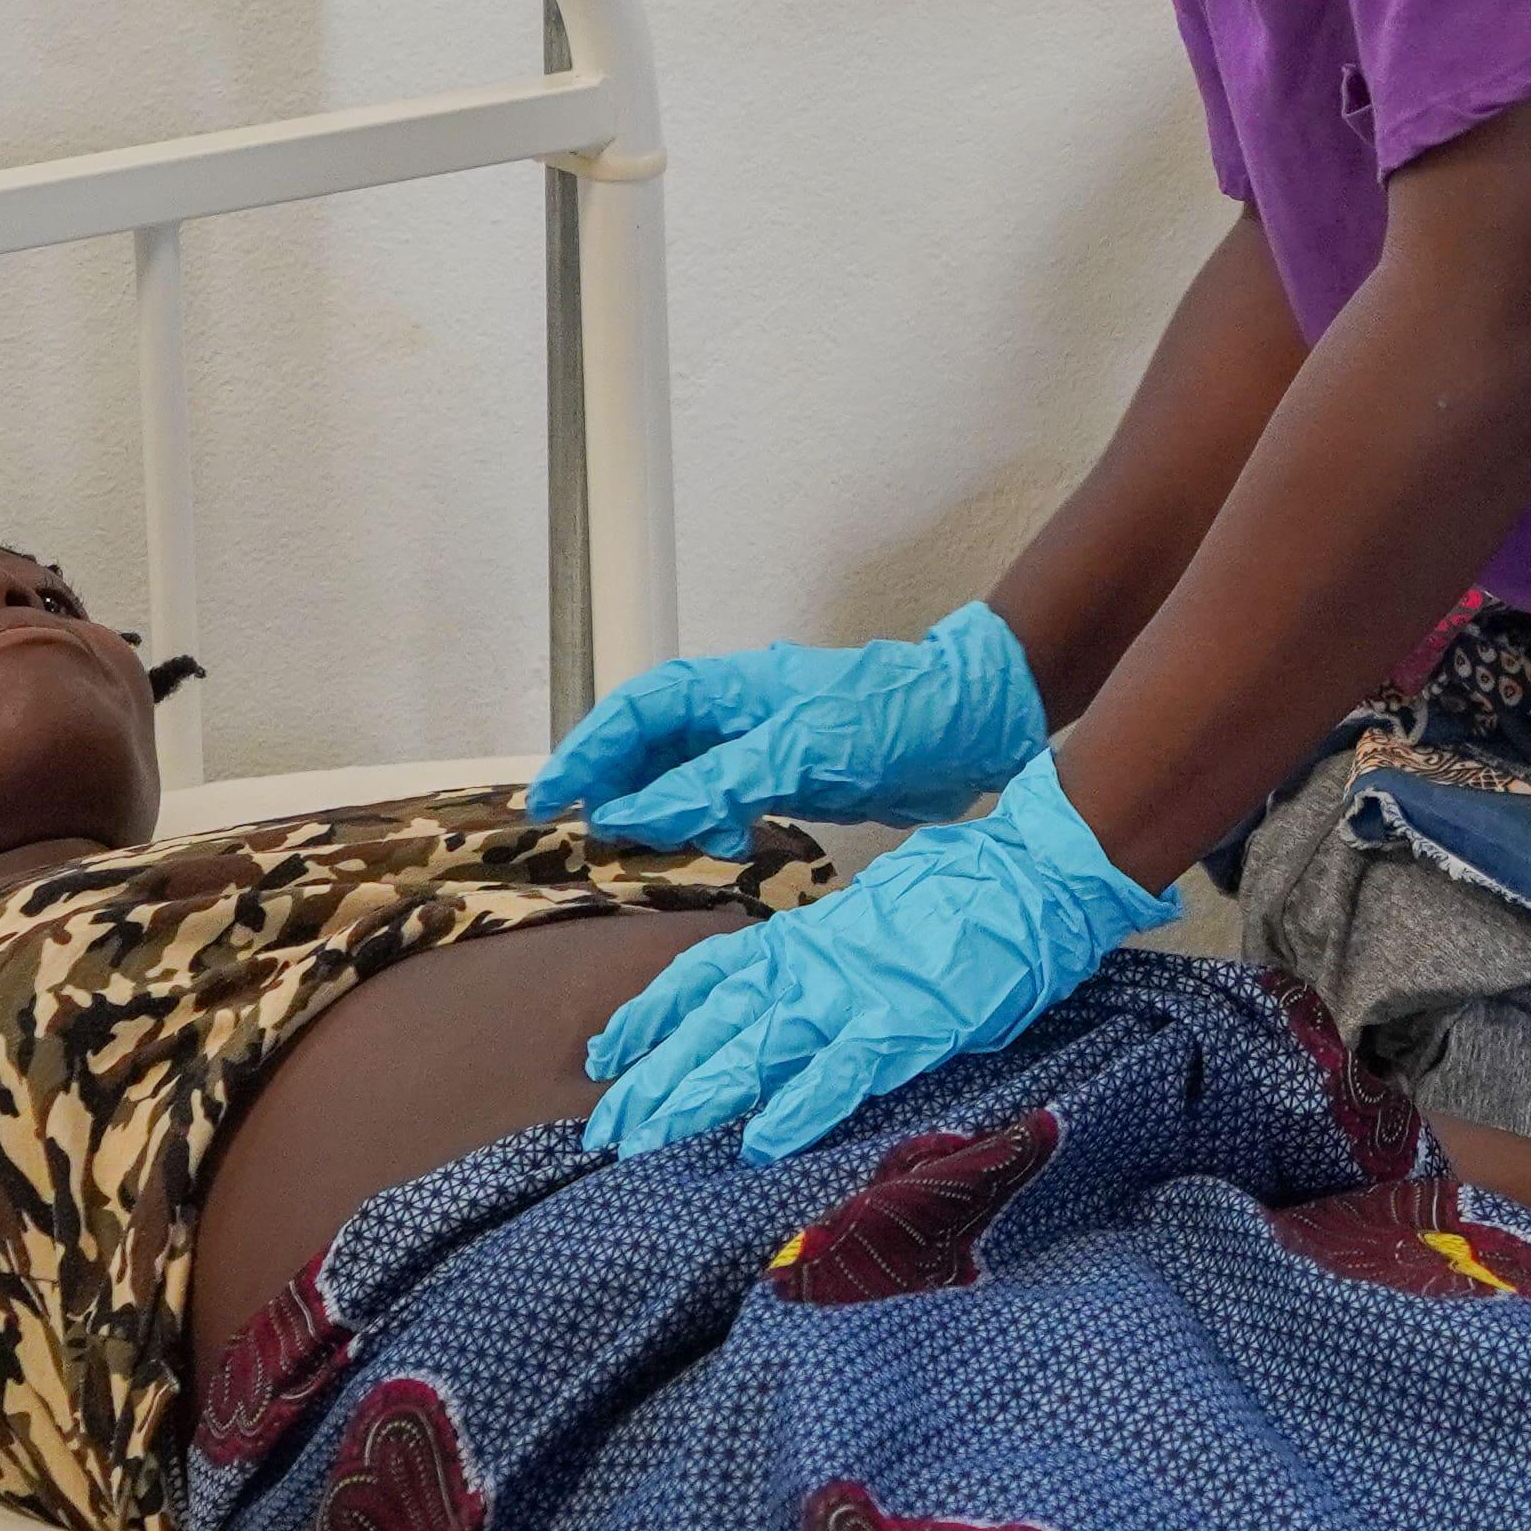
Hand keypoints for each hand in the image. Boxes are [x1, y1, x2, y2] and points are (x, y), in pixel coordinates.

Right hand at [528, 601, 1047, 851]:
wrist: (978, 724)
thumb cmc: (896, 714)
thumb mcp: (803, 747)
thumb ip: (719, 781)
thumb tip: (637, 814)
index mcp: (734, 686)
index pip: (637, 711)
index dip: (589, 751)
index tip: (552, 799)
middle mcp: (739, 712)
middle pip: (650, 745)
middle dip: (616, 785)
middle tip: (587, 833)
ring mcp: (765, 745)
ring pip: (683, 777)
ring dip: (660, 810)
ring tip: (656, 844)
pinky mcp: (792, 778)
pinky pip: (722, 800)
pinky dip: (704, 823)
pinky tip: (714, 844)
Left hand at [581, 756, 1162, 1160]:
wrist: (1037, 870)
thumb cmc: (972, 887)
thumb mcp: (883, 909)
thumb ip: (837, 947)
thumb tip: (810, 973)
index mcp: (810, 935)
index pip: (710, 976)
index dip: (654, 1015)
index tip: (608, 1052)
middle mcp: (815, 965)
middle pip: (715, 1025)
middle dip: (656, 1078)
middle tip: (604, 1128)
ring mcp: (856, 996)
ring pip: (756, 1051)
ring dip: (698, 1098)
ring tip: (645, 1141)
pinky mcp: (905, 1026)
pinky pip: (839, 1074)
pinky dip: (797, 1108)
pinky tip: (759, 1143)